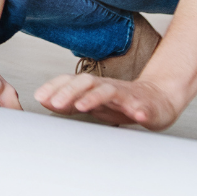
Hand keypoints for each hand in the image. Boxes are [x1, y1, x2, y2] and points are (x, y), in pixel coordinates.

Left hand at [35, 73, 180, 129]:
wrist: (157, 99)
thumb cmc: (121, 102)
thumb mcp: (91, 102)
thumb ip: (69, 101)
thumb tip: (44, 99)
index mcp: (93, 87)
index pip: (70, 80)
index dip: (54, 86)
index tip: (39, 96)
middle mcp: (107, 87)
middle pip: (86, 82)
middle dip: (69, 91)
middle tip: (55, 103)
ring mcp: (126, 95)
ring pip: (109, 91)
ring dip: (94, 97)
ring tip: (82, 106)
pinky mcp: (144, 105)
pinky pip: (141, 106)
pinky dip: (138, 110)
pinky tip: (136, 114)